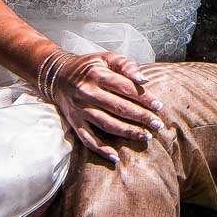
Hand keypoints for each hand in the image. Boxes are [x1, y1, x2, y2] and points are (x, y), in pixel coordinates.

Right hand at [45, 51, 166, 162]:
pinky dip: (101, 149)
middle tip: (158, 125)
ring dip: (128, 132)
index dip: (144, 98)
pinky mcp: (74, 122)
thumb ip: (126, 65)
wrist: (57, 76)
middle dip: (141, 117)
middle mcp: (87, 93)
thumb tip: (144, 79)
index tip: (159, 106)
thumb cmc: (88, 66)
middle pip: (119, 108)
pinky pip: (88, 139)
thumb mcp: (106, 58)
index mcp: (97, 75)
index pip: (126, 88)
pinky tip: (115, 158)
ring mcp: (80, 110)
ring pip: (107, 124)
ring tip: (146, 137)